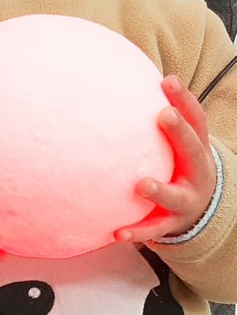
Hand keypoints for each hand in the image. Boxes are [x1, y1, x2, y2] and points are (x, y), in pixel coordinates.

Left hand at [114, 75, 216, 242]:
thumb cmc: (177, 166)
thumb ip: (155, 119)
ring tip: (141, 184)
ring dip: (158, 189)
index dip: (184, 99)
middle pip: (192, 150)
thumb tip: (117, 83)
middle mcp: (196, 172)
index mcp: (196, 150)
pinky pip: (154, 228)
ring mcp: (185, 199)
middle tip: (164, 115)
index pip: (196, 120)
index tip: (168, 81)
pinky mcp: (171, 223)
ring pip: (175, 195)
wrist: (198, 212)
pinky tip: (117, 233)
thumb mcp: (175, 145)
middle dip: (180, 132)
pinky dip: (136, 232)